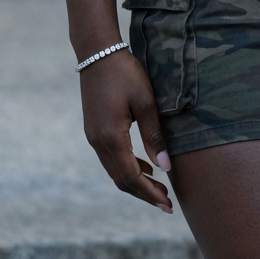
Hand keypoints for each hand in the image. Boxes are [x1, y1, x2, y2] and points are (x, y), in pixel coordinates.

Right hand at [80, 49, 173, 211]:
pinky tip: (142, 166)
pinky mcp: (93, 129)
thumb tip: (165, 168)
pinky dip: (126, 168)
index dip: (149, 194)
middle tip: (166, 203)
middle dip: (143, 194)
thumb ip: (154, 135)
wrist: (97, 53)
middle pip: (121, 180)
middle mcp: (98, 142)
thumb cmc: (125, 73)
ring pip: (114, 171)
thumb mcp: (145, 101)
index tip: (167, 205)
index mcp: (111, 138)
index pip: (131, 178)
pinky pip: (110, 158)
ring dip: (135, 182)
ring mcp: (93, 137)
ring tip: (158, 188)